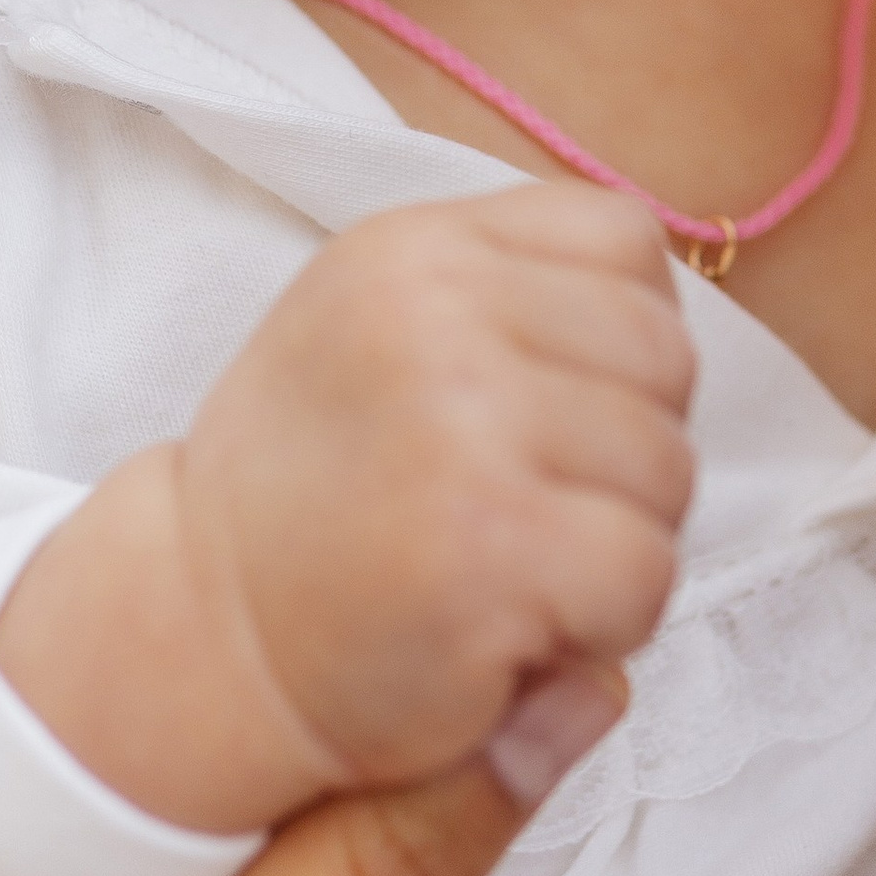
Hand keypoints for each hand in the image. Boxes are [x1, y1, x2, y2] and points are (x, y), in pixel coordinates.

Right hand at [0, 184, 696, 832]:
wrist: (207, 634)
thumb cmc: (317, 489)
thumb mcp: (380, 325)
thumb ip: (509, 288)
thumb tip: (662, 310)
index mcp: (416, 247)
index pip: (625, 240)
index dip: (617, 342)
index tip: (542, 411)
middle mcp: (434, 313)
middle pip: (663, 357)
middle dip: (628, 450)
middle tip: (526, 508)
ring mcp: (461, 425)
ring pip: (668, 470)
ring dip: (619, 542)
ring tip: (513, 569)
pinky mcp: (488, 546)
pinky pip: (645, 572)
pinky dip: (607, 626)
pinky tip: (517, 630)